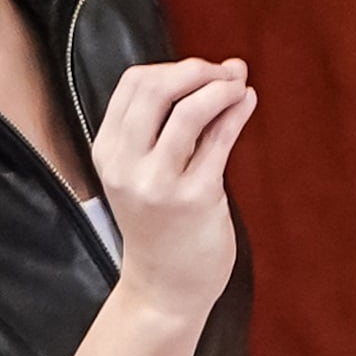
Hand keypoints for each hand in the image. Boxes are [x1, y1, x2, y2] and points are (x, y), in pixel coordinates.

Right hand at [92, 57, 257, 323]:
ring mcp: (159, 183)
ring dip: (222, 89)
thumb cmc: (162, 224)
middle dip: (197, 70)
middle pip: (156, 88)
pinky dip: (237, 112)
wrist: (164, 288)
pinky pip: (219, 140)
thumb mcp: (146, 171)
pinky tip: (247, 102)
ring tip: (240, 87)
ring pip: (189, 111)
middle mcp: (126, 165)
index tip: (203, 72)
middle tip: (225, 74)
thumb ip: (173, 123)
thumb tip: (227, 67)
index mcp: (108, 152)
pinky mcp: (195, 199)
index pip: (134, 83)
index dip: (173, 67)